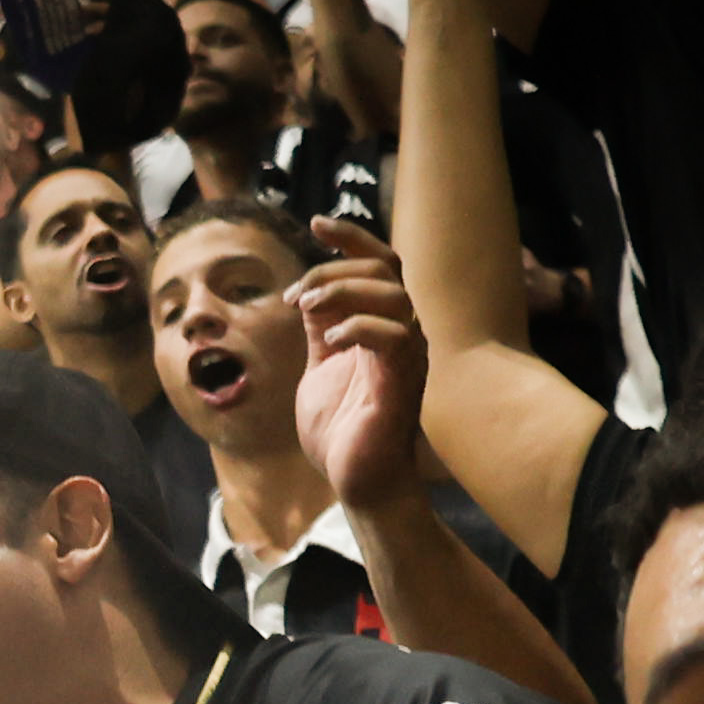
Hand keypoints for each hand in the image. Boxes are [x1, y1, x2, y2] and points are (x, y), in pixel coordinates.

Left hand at [291, 221, 430, 512]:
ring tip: (304, 305)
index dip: (352, 239)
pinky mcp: (403, 383)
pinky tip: (328, 340)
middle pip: (386, 270)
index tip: (317, 223)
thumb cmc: (340, 428)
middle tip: (296, 293)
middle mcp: (403, 335)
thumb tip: (308, 292)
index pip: (380, 266)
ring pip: (393, 296)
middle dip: (335, 267)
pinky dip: (359, 327)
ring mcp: (407, 358)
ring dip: (343, 290)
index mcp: (383, 326)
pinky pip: (395, 338)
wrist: (354, 480)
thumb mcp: (319, 366)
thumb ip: (321, 328)